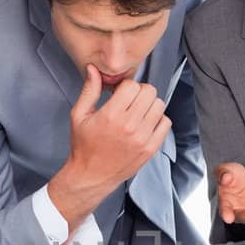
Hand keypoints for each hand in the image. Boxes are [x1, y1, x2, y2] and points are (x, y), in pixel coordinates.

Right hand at [48, 66, 170, 227]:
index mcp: (111, 115)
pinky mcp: (151, 148)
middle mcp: (129, 126)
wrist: (92, 175)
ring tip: (137, 112)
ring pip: (159, 105)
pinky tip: (145, 123)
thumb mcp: (79, 115)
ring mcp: (143, 138)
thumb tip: (93, 69)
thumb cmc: (84, 145)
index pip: (132, 85)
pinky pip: (165, 122)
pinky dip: (158, 119)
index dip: (126, 86)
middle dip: (139, 92)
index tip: (120, 93)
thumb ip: (90, 90)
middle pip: (149, 92)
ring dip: (149, 104)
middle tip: (130, 101)